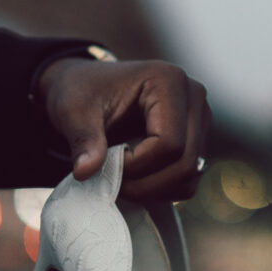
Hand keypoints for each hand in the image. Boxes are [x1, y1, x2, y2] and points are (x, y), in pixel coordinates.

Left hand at [37, 57, 210, 201]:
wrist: (85, 88)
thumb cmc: (80, 91)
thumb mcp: (73, 111)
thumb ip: (83, 140)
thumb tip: (85, 172)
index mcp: (168, 80)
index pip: (168, 142)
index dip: (137, 166)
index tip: (105, 164)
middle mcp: (192, 96)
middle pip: (185, 162)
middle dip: (145, 183)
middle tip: (111, 181)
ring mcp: (198, 118)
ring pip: (190, 174)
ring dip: (154, 189)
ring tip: (120, 179)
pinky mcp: (196, 138)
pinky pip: (189, 178)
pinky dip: (162, 189)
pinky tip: (135, 180)